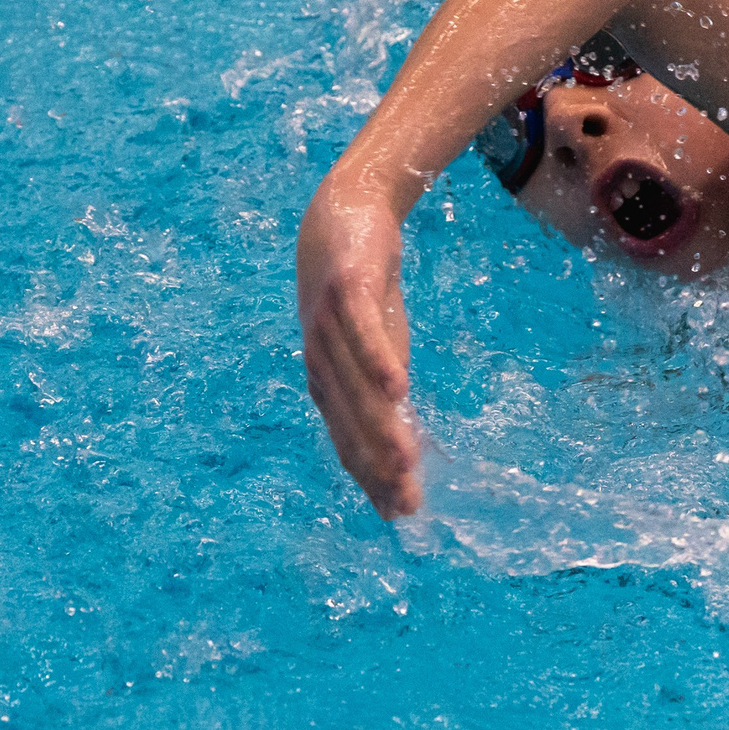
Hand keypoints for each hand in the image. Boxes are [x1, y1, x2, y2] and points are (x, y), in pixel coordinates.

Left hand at [296, 187, 421, 516]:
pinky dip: (378, 360)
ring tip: (406, 460)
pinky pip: (361, 331)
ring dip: (380, 424)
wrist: (341, 216)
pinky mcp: (345, 289)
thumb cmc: (359, 292)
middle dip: (379, 466)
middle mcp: (321, 360)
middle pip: (352, 422)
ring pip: (355, 385)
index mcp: (327, 381)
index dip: (371, 478)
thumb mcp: (377, 347)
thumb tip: (406, 444)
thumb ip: (386, 393)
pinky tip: (398, 386)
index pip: (348, 439)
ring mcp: (328, 325)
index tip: (400, 513)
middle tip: (408, 501)